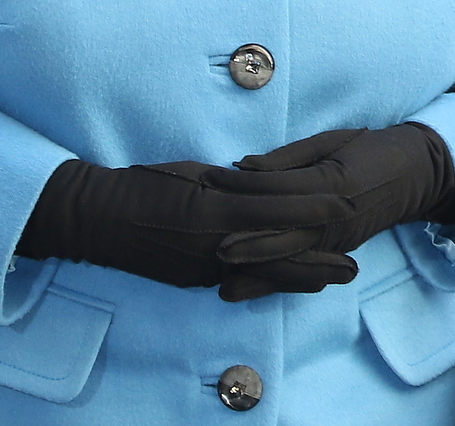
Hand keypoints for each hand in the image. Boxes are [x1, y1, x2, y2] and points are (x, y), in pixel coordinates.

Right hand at [16, 158, 358, 300]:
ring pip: (263, 275)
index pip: (278, 211)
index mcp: (218, 211)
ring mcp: (205, 267)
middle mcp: (216, 245)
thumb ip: (234, 183)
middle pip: (280, 256)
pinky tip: (286, 281)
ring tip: (331, 279)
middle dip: (320, 262)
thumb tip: (267, 184)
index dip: (315, 211)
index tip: (346, 205)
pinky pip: (239, 280)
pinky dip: (267, 281)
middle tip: (355, 268)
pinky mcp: (195, 278)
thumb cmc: (145, 183)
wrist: (99, 219)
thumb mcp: (194, 172)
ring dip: (300, 278)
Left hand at [215, 123, 454, 262]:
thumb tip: (242, 166)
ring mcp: (336, 239)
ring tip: (221, 279)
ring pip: (291, 259)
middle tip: (209, 247)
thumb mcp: (332, 141)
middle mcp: (334, 216)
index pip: (278, 187)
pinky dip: (275, 279)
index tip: (209, 182)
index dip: (242, 185)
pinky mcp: (336, 251)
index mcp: (331, 182)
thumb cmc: (370, 149)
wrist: (415, 174)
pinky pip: (302, 268)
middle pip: (283, 232)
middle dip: (246, 242)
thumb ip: (288, 157)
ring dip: (257, 270)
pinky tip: (249, 288)